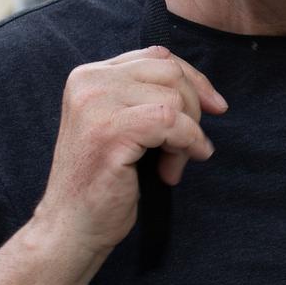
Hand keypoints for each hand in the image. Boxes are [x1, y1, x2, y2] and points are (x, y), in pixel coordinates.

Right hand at [35, 47, 225, 254]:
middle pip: (171, 73)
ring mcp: (96, 105)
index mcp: (88, 76)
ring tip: (170, 167)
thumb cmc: (102, 183)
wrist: (71, 228)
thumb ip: (147, 100)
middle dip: (192, 110)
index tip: (214, 107)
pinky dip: (187, 144)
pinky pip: (172, 122)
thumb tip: (206, 93)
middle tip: (184, 150)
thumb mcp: (121, 126)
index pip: (157, 56)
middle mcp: (88, 82)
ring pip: (175, 97)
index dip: (193, 80)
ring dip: (187, 134)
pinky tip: (175, 170)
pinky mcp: (110, 132)